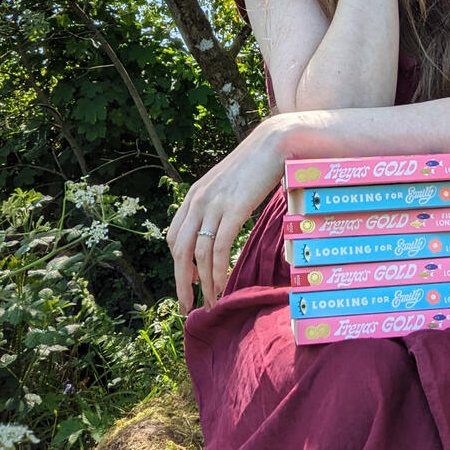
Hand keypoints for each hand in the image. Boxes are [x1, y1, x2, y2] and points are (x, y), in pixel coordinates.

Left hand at [166, 117, 288, 313]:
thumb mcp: (229, 184)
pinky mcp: (234, 210)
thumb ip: (220, 202)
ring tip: (210, 302)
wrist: (273, 143)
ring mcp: (214, 205)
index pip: (175, 236)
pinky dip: (217, 272)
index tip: (189, 281)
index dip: (179, 263)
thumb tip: (222, 224)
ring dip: (203, 283)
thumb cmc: (256, 163)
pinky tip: (221, 285)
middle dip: (182, 282)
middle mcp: (198, 201)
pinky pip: (219, 249)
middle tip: (188, 305)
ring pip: (199, 254)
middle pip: (180, 251)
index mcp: (194, 195)